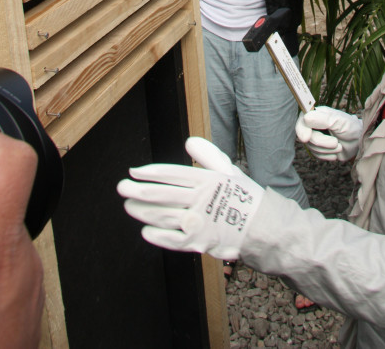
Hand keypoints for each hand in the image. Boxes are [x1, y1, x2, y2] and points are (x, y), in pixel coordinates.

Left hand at [117, 136, 262, 259]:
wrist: (262, 227)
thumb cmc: (243, 196)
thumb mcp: (228, 170)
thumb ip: (207, 155)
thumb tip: (189, 142)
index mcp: (206, 180)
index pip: (172, 174)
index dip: (150, 173)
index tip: (134, 171)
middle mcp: (200, 200)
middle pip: (163, 195)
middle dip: (139, 191)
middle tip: (122, 187)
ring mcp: (198, 222)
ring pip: (164, 216)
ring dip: (143, 212)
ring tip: (129, 206)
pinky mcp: (199, 242)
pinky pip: (173, 240)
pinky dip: (157, 236)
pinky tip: (146, 230)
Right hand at [296, 106, 362, 161]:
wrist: (358, 142)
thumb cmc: (351, 128)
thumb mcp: (339, 121)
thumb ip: (323, 119)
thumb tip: (306, 118)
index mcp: (317, 114)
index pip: (302, 120)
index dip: (302, 129)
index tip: (306, 138)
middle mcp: (313, 125)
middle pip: (307, 137)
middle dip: (323, 142)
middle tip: (336, 142)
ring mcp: (315, 137)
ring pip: (312, 147)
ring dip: (328, 149)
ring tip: (339, 145)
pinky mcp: (318, 149)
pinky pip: (317, 155)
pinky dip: (328, 155)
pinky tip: (336, 151)